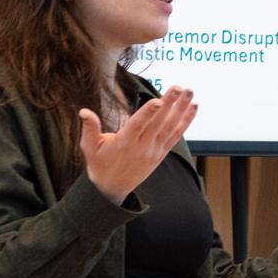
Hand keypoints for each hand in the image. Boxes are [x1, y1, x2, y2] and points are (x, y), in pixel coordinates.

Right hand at [79, 86, 197, 204]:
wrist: (112, 189)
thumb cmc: (100, 164)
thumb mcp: (90, 148)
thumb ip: (90, 128)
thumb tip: (84, 111)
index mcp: (124, 143)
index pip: (138, 125)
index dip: (148, 113)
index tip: (158, 100)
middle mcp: (141, 147)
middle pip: (158, 123)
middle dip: (169, 104)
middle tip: (178, 87)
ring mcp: (153, 151)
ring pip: (170, 127)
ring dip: (181, 109)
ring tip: (189, 92)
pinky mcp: (161, 153)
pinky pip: (175, 135)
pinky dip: (185, 121)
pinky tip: (193, 108)